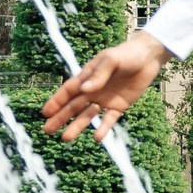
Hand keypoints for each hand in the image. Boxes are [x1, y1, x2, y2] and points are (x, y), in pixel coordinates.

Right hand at [41, 30, 170, 141]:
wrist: (148, 58)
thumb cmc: (126, 54)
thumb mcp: (111, 60)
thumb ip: (99, 74)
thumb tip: (85, 90)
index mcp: (87, 77)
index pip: (68, 91)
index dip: (56, 101)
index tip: (45, 113)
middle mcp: (93, 91)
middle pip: (73, 106)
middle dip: (60, 118)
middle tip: (47, 130)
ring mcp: (105, 100)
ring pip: (87, 115)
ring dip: (77, 126)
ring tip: (66, 138)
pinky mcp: (119, 106)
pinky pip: (109, 119)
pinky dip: (103, 128)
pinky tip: (98, 138)